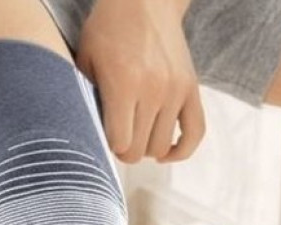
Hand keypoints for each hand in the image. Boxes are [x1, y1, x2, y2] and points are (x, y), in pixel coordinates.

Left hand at [75, 0, 204, 163]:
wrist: (145, 0)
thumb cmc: (108, 28)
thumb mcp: (85, 60)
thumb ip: (87, 98)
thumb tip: (92, 136)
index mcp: (123, 85)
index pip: (120, 143)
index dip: (109, 146)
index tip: (103, 137)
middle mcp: (153, 91)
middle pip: (140, 149)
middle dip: (126, 151)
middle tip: (118, 138)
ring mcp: (175, 91)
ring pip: (163, 145)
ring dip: (147, 149)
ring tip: (136, 137)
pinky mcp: (191, 88)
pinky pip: (195, 132)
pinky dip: (182, 150)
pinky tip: (166, 153)